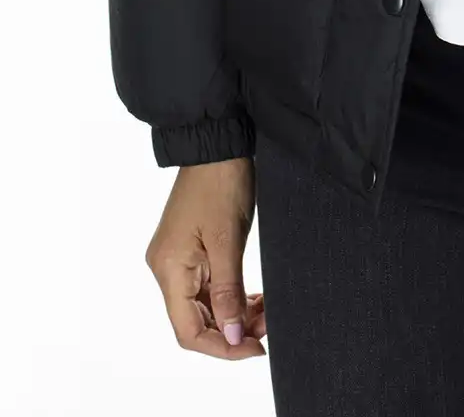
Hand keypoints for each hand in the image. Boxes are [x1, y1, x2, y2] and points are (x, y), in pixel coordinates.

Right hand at [144, 157, 266, 359]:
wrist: (218, 142)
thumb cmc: (221, 182)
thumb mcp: (228, 239)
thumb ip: (229, 291)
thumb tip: (231, 336)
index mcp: (169, 269)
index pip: (188, 330)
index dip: (221, 346)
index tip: (255, 348)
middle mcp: (167, 269)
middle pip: (196, 321)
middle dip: (232, 330)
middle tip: (268, 328)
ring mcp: (178, 259)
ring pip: (206, 305)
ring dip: (235, 314)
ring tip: (267, 313)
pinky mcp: (191, 250)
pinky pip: (210, 286)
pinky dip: (232, 295)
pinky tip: (255, 299)